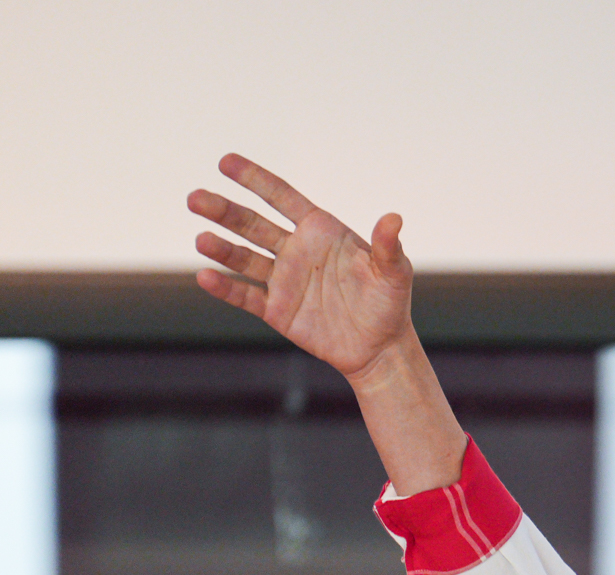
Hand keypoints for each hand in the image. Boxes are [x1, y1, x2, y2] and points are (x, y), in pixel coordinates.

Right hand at [188, 154, 413, 382]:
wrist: (380, 348)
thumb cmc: (389, 304)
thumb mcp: (394, 273)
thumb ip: (388, 246)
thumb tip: (394, 218)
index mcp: (320, 231)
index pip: (281, 198)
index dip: (254, 179)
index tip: (225, 161)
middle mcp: (296, 250)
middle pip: (252, 224)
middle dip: (224, 210)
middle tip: (195, 198)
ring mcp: (283, 279)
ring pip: (244, 258)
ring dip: (221, 248)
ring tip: (202, 240)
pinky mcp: (276, 309)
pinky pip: (245, 295)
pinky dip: (225, 288)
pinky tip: (205, 277)